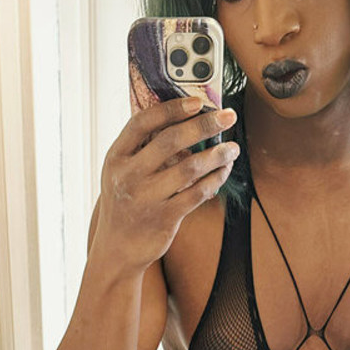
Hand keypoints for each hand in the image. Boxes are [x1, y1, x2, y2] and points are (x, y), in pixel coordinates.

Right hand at [92, 97, 239, 274]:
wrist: (117, 249)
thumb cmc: (125, 202)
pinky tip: (224, 170)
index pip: (142, 122)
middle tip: (228, 116)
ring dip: (217, 154)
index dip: (171, 109)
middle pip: (171, 141)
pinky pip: (198, 193)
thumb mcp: (121, 171)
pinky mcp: (165, 218)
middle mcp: (128, 176)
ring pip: (190, 167)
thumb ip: (142, 147)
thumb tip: (183, 118)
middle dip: (204, 125)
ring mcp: (147, 198)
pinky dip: (215, 179)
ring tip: (233, 147)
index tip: (197, 101)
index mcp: (116, 157)